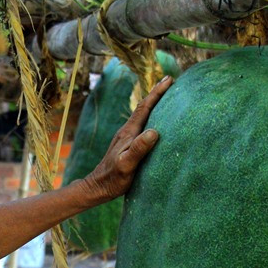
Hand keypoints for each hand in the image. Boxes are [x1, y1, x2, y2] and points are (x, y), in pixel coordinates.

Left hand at [79, 75, 172, 203]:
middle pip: (143, 107)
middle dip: (157, 94)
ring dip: (154, 104)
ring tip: (167, 97)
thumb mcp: (127, 164)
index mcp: (128, 132)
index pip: (144, 108)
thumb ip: (138, 148)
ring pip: (142, 116)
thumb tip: (154, 131)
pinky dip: (151, 117)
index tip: (169, 79)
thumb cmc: (113, 179)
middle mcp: (127, 131)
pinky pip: (142, 125)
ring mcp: (126, 138)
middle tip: (170, 81)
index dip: (157, 93)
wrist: (97, 187)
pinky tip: (156, 122)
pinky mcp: (127, 145)